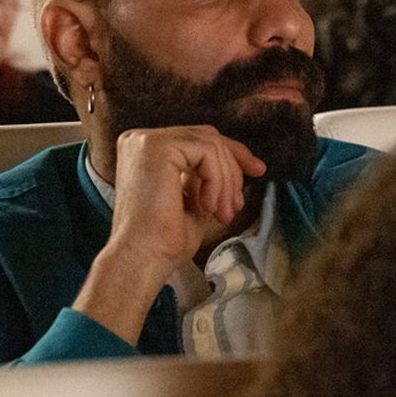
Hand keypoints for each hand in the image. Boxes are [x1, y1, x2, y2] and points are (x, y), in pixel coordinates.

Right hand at [108, 126, 264, 269]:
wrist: (143, 260)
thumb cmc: (162, 241)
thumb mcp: (191, 200)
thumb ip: (205, 178)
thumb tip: (238, 165)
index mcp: (143, 151)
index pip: (196, 140)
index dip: (231, 154)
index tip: (256, 170)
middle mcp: (139, 139)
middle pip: (206, 137)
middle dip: (232, 168)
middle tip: (236, 204)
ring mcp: (145, 141)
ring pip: (210, 144)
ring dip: (225, 181)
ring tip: (222, 213)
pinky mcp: (156, 147)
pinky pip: (206, 151)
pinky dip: (216, 180)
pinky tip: (208, 207)